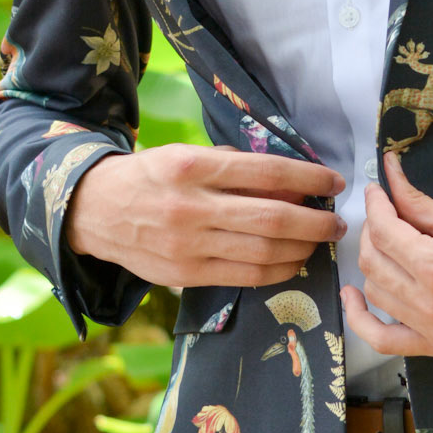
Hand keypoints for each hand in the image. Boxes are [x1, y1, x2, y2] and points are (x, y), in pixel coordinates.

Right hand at [65, 144, 344, 288]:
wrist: (93, 211)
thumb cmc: (150, 177)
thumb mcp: (186, 155)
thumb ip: (234, 168)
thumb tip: (290, 182)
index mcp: (192, 166)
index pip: (265, 171)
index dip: (308, 177)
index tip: (333, 181)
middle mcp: (190, 207)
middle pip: (272, 218)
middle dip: (316, 221)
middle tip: (338, 221)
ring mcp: (187, 245)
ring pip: (263, 253)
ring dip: (303, 248)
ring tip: (321, 241)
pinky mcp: (184, 275)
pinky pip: (245, 277)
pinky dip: (278, 271)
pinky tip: (294, 262)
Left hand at [341, 152, 432, 359]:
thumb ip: (420, 204)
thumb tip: (389, 175)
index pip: (385, 231)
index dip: (376, 204)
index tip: (377, 188)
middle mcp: (431, 305)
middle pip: (374, 263)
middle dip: (373, 231)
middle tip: (384, 212)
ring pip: (377, 294)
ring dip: (373, 265)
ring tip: (385, 243)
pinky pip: (385, 341)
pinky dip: (362, 321)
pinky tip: (354, 296)